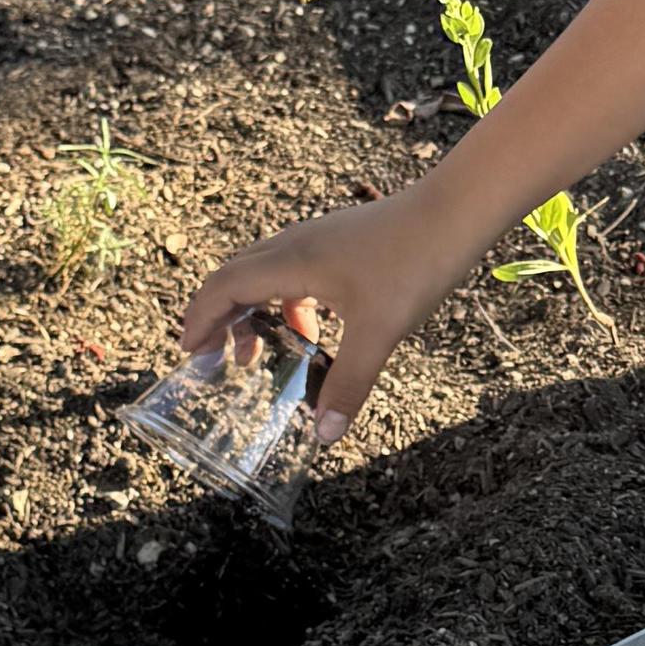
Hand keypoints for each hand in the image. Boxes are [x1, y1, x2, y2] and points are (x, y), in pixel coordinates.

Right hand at [179, 189, 480, 448]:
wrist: (455, 211)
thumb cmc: (416, 262)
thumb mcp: (380, 331)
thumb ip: (349, 383)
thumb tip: (324, 434)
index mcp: (291, 262)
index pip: (224, 287)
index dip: (200, 319)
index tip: (189, 352)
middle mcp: (295, 245)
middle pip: (235, 277)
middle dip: (219, 319)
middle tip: (215, 361)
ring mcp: (317, 239)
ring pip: (264, 273)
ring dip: (253, 312)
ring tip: (262, 355)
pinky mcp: (339, 241)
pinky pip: (294, 271)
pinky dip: (288, 303)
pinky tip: (314, 331)